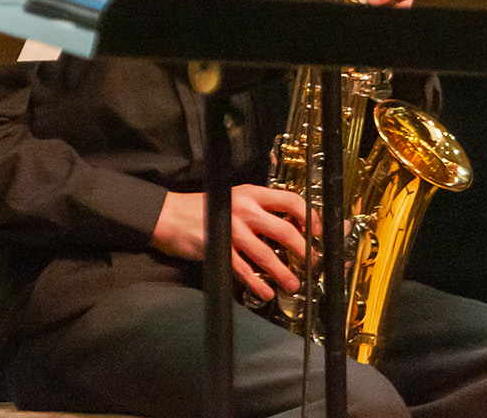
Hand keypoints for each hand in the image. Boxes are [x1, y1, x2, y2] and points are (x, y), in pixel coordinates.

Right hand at [152, 185, 315, 302]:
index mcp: (252, 193)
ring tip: (293, 284)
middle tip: (310, 264)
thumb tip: (291, 227)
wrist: (170, 215)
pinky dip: (256, 284)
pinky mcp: (218, 249)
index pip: (290, 200)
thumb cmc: (206, 208)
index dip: (309, 217)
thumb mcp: (236, 199)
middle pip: (284, 230)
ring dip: (283, 273)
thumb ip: (260, 210)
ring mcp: (232, 230)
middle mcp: (245, 209)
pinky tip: (265, 292)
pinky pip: (243, 270)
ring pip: (266, 255)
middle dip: (302, 251)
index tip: (315, 232)